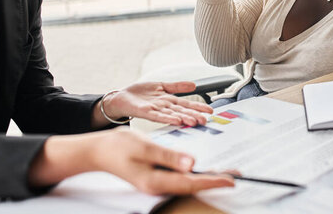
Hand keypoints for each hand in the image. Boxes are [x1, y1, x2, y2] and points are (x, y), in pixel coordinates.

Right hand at [28, 128, 234, 193]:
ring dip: (205, 177)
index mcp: (155, 181)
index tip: (230, 179)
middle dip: (214, 180)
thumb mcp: (145, 147)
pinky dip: (193, 173)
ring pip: (186, 182)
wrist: (97, 151)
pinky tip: (200, 169)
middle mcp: (157, 186)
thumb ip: (169, 156)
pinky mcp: (155, 177)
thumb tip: (192, 163)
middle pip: (191, 185)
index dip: (212, 181)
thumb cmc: (117, 147)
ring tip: (224, 173)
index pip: (191, 182)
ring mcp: (156, 183)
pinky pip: (179, 177)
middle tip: (235, 175)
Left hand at [96, 81, 213, 126]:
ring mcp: (155, 110)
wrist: (120, 98)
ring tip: (194, 122)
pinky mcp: (145, 112)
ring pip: (173, 114)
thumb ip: (177, 86)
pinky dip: (168, 118)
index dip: (198, 107)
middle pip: (182, 111)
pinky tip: (176, 120)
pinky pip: (158, 115)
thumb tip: (194, 85)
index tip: (210, 111)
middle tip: (206, 121)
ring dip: (184, 118)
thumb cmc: (139, 94)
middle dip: (194, 115)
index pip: (186, 104)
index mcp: (168, 101)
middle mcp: (164, 107)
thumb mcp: (161, 86)